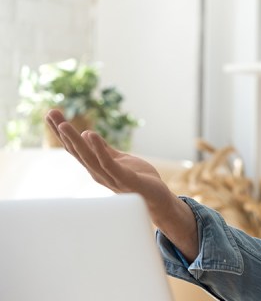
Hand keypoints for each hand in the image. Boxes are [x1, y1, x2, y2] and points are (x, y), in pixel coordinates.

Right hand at [46, 109, 198, 258]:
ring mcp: (110, 177)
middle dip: (63, 133)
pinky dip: (99, 150)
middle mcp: (98, 173)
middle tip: (51, 113)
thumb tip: (87, 134)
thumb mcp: (119, 160)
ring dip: (75, 140)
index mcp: (96, 167)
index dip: (63, 133)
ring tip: (64, 124)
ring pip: (89, 157)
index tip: (50, 114)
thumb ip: (105, 150)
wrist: (157, 199)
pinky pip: (109, 164)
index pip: (76, 148)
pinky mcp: (126, 180)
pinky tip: (92, 135)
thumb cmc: (138, 179)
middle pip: (77, 151)